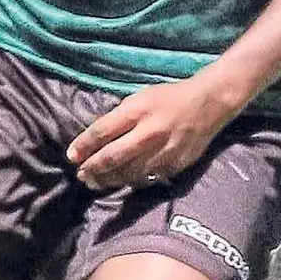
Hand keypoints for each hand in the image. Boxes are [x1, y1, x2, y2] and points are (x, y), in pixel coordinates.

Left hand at [67, 75, 239, 189]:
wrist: (209, 103)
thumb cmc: (169, 98)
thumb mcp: (140, 97)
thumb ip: (120, 117)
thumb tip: (97, 140)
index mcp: (138, 110)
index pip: (102, 131)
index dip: (83, 146)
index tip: (71, 156)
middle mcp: (150, 131)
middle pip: (113, 156)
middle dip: (92, 169)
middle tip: (81, 175)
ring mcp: (164, 150)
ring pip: (129, 173)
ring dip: (109, 179)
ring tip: (95, 182)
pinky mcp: (176, 164)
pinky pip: (148, 177)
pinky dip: (131, 181)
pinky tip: (121, 181)